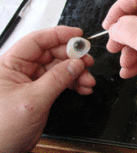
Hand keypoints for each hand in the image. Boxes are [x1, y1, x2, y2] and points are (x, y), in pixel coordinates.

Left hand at [0, 26, 94, 151]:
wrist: (1, 152)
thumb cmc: (1, 128)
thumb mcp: (32, 100)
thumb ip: (57, 79)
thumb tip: (76, 64)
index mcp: (11, 64)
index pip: (37, 40)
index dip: (59, 35)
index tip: (78, 35)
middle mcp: (22, 69)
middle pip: (53, 53)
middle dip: (73, 58)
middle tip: (88, 61)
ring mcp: (33, 80)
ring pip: (61, 67)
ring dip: (77, 73)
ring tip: (88, 81)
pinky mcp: (42, 91)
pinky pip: (62, 81)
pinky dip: (74, 83)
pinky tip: (82, 88)